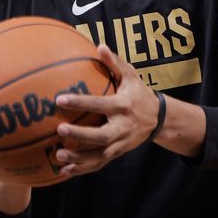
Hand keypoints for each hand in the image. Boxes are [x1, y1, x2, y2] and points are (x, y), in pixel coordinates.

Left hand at [54, 44, 159, 176]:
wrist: (158, 119)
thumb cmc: (139, 93)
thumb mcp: (131, 75)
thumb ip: (115, 62)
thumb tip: (99, 45)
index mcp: (122, 106)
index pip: (100, 104)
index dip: (81, 102)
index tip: (60, 99)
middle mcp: (121, 127)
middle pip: (100, 136)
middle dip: (80, 135)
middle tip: (60, 130)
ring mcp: (120, 144)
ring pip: (99, 156)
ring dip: (79, 159)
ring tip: (58, 156)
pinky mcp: (116, 153)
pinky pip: (98, 164)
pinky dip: (82, 169)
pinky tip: (64, 171)